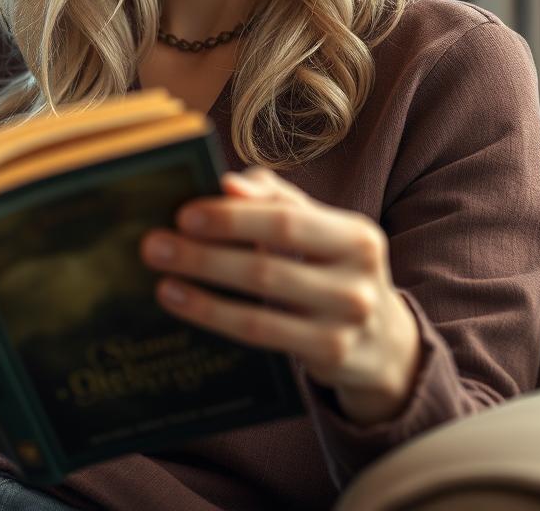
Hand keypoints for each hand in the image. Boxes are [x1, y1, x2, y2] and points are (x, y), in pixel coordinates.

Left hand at [139, 167, 421, 424]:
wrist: (384, 344)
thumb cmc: (334, 268)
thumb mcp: (321, 229)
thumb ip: (276, 198)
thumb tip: (227, 183)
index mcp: (356, 234)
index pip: (286, 218)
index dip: (233, 216)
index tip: (184, 213)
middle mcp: (357, 278)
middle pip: (269, 259)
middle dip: (206, 249)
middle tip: (155, 242)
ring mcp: (345, 322)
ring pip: (260, 299)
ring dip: (201, 284)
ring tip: (160, 271)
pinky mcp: (329, 356)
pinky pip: (259, 334)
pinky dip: (212, 314)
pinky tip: (179, 299)